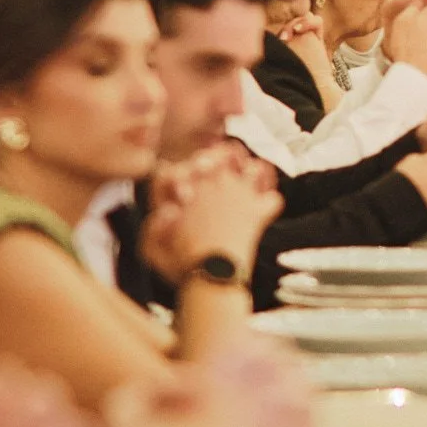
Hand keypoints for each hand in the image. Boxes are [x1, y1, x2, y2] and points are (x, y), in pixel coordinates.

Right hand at [154, 153, 282, 281]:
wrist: (211, 274)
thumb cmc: (181, 264)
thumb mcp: (153, 248)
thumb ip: (153, 228)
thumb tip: (167, 209)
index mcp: (189, 188)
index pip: (197, 161)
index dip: (201, 163)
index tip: (202, 173)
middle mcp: (215, 183)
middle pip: (230, 152)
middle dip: (233, 157)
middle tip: (235, 165)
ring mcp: (240, 195)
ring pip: (255, 168)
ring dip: (256, 175)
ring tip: (255, 182)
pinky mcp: (258, 212)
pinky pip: (273, 199)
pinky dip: (270, 203)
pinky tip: (266, 209)